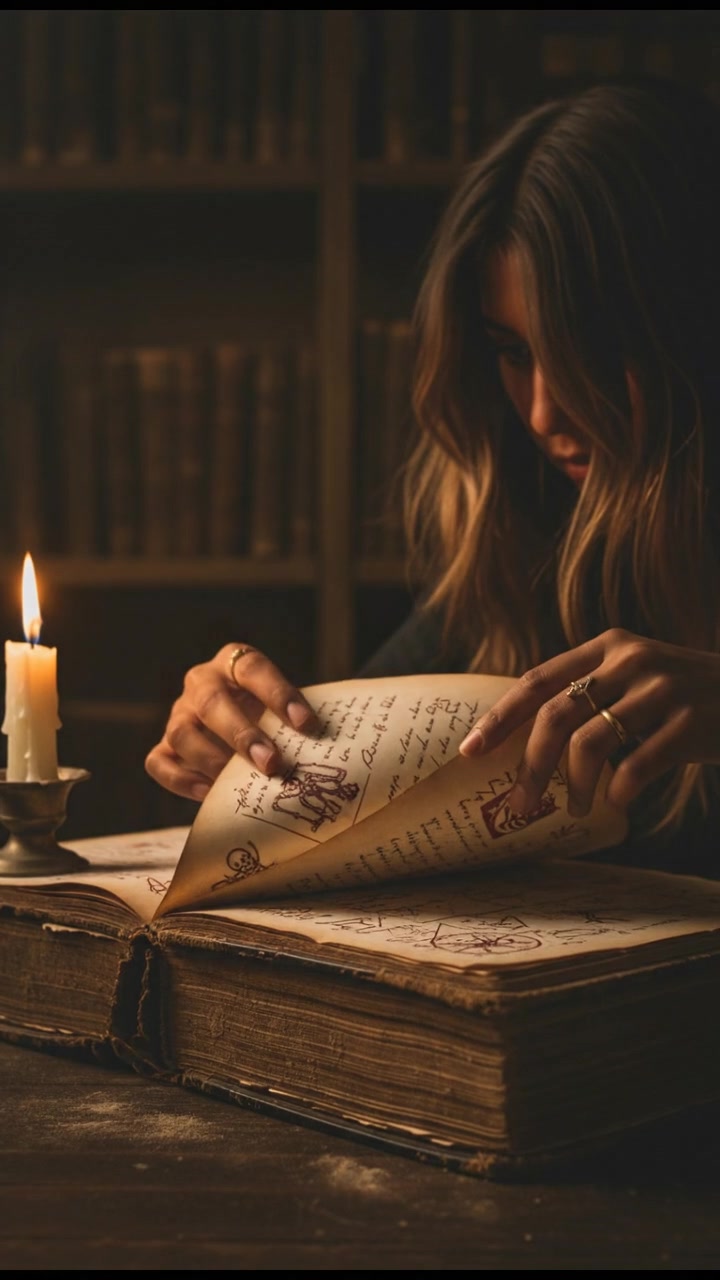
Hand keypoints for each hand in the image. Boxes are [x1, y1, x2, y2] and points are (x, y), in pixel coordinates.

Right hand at [145, 643, 318, 801]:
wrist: (244, 720)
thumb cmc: (272, 713)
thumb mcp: (284, 705)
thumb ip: (298, 719)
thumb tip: (328, 748)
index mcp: (235, 661)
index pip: (254, 668)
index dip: (280, 694)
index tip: (307, 724)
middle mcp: (202, 682)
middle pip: (212, 702)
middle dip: (242, 735)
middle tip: (271, 763)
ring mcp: (179, 713)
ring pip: (181, 732)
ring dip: (211, 760)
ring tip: (237, 782)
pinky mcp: (165, 745)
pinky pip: (159, 761)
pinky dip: (181, 780)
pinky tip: (209, 793)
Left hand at [458, 628, 719, 816]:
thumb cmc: (686, 697)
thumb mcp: (636, 676)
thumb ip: (590, 691)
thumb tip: (527, 742)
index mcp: (608, 646)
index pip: (538, 680)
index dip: (500, 717)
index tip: (470, 751)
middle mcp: (631, 659)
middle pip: (556, 716)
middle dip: (532, 765)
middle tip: (522, 803)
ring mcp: (663, 689)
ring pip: (591, 743)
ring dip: (575, 787)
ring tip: (578, 810)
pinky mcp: (691, 722)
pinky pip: (636, 766)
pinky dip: (618, 791)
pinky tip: (617, 803)